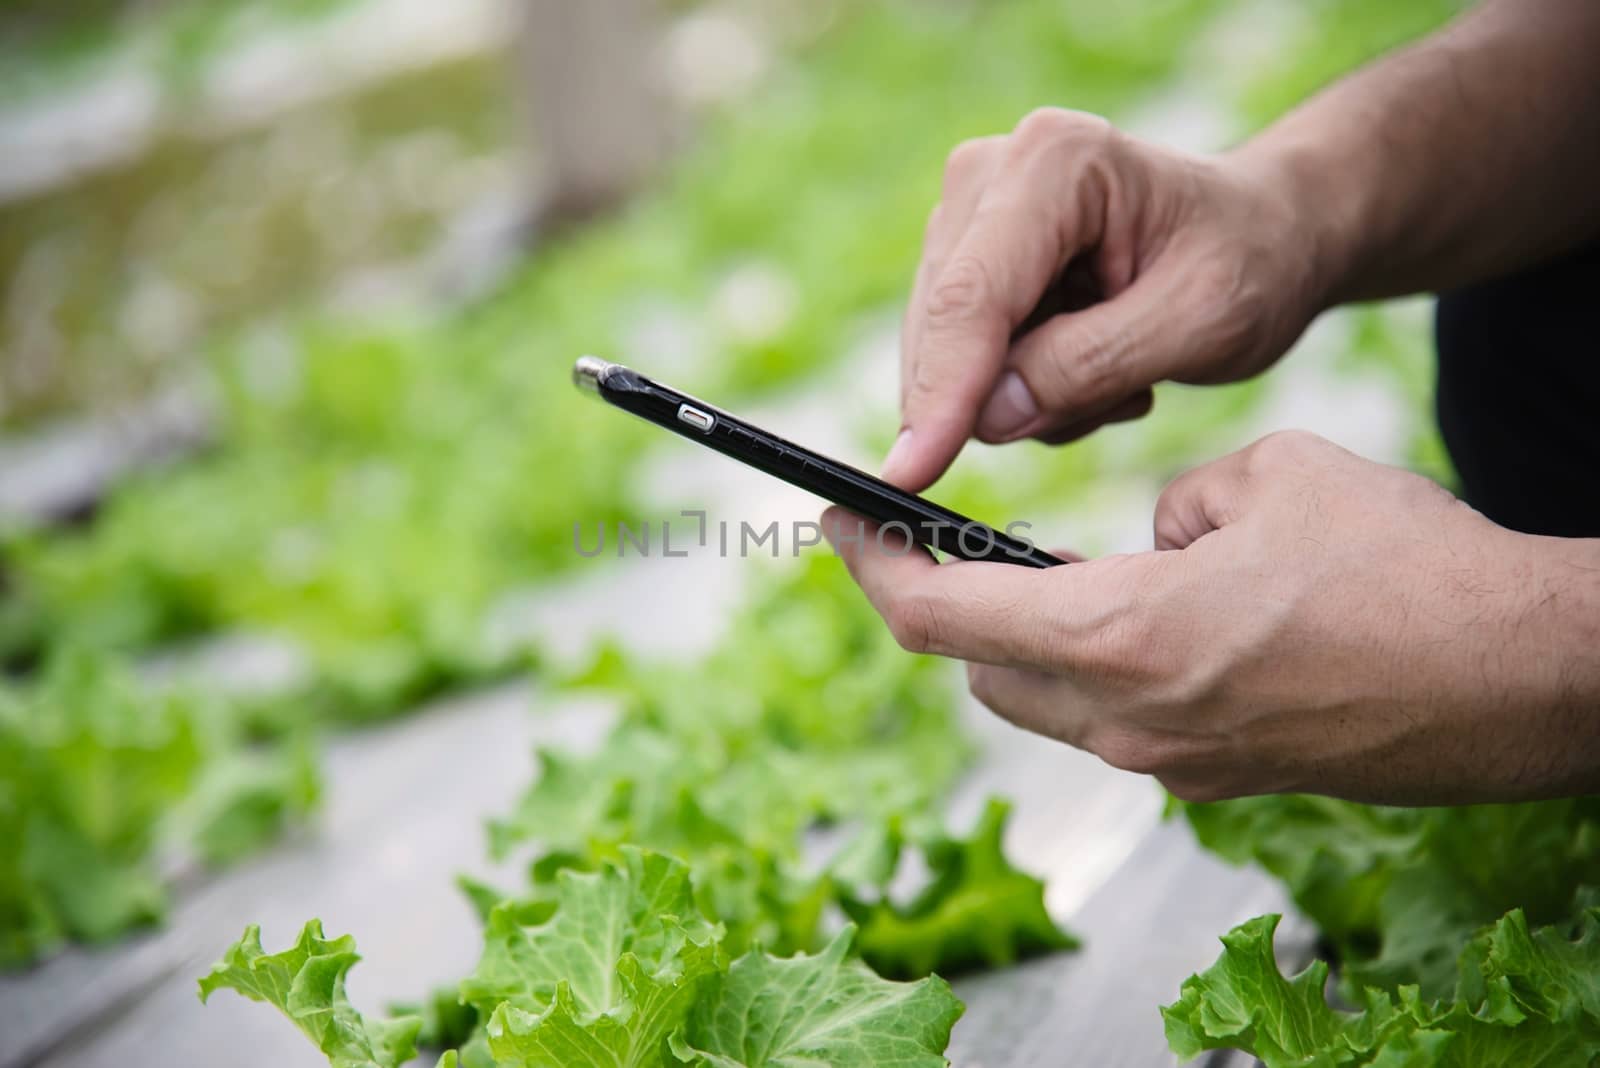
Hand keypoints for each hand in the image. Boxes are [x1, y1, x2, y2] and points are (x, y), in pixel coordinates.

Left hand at [828, 432, 1599, 804]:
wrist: (1522, 678)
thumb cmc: (1406, 567)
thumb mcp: (1268, 478)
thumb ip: (1174, 505)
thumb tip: (1152, 533)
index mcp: (1122, 637)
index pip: (942, 613)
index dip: (874, 567)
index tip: (840, 524)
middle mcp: (1130, 720)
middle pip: (975, 667)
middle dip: (933, 603)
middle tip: (913, 542)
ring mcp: (1174, 764)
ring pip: (1041, 700)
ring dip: (1009, 638)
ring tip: (1016, 567)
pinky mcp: (1217, 779)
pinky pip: (1111, 721)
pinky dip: (1084, 666)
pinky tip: (1123, 612)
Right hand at [884, 108, 1330, 490]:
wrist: (1265, 234)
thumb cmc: (1250, 262)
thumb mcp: (1200, 324)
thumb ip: (1090, 368)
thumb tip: (988, 417)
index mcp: (1056, 163)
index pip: (972, 298)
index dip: (940, 392)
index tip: (911, 474)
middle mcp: (991, 174)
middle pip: (942, 326)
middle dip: (1009, 395)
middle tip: (1127, 395)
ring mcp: (969, 215)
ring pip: (944, 354)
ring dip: (1028, 393)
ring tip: (1123, 370)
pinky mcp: (964, 259)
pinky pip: (960, 362)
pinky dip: (1023, 388)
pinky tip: (1094, 364)